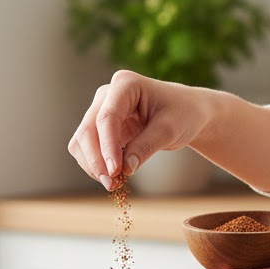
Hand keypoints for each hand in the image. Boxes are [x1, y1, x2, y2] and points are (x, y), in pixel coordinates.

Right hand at [68, 71, 210, 189]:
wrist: (187, 113)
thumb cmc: (183, 113)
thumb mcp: (170, 129)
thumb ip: (146, 146)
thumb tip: (124, 169)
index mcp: (125, 84)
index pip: (107, 117)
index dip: (108, 146)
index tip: (116, 171)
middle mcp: (107, 95)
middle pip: (88, 129)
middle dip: (97, 159)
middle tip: (112, 184)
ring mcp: (101, 110)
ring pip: (82, 141)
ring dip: (93, 165)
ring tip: (113, 184)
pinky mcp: (100, 128)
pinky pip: (87, 149)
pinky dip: (96, 165)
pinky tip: (113, 177)